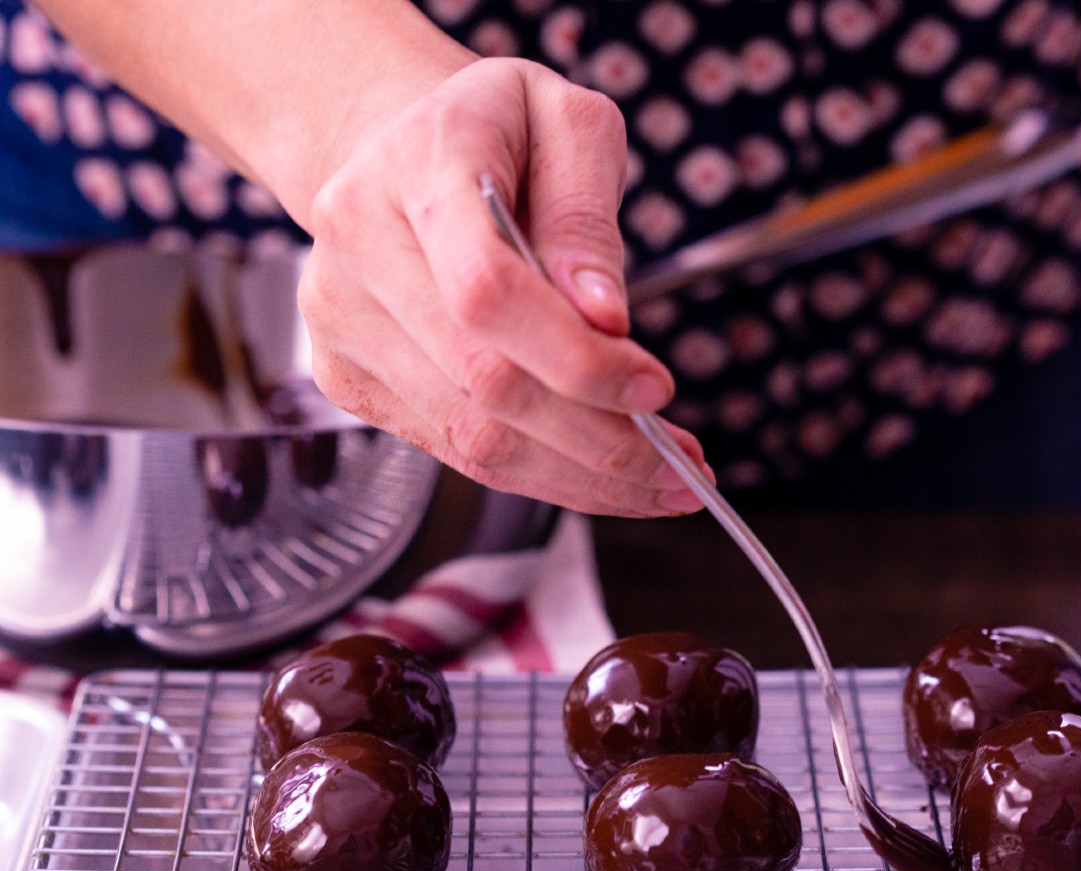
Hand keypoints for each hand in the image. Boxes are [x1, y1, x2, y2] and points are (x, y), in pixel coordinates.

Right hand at [297, 57, 707, 515]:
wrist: (397, 149)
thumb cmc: (498, 132)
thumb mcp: (569, 125)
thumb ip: (587, 217)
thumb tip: (606, 320)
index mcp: (413, 167)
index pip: (488, 290)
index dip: (576, 358)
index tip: (657, 389)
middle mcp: (357, 247)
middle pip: (485, 382)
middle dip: (599, 440)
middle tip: (683, 464)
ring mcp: (341, 321)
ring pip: (472, 437)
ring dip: (579, 476)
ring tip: (659, 479)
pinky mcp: (349, 377)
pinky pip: (455, 452)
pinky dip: (540, 475)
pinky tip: (600, 473)